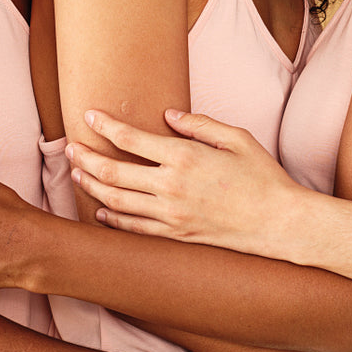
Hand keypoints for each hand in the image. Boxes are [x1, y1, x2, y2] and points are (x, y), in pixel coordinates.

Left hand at [70, 108, 300, 257]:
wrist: (279, 223)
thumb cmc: (264, 177)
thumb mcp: (237, 138)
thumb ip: (199, 124)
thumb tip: (169, 116)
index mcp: (185, 157)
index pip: (131, 139)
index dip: (105, 126)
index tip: (90, 116)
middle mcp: (171, 187)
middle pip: (113, 171)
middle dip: (86, 157)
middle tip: (71, 147)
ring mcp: (171, 215)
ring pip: (116, 201)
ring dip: (92, 185)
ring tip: (78, 174)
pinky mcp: (176, 235)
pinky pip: (134, 229)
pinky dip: (112, 219)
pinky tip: (101, 210)